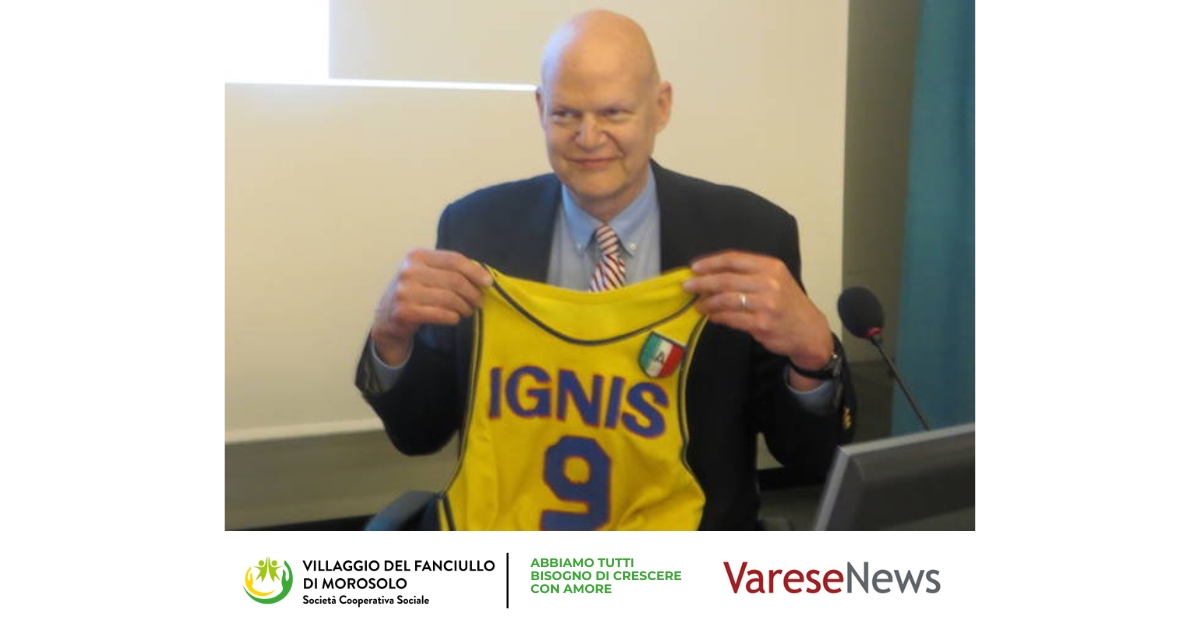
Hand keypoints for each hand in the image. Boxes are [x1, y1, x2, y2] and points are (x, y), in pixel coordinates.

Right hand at [370, 249, 492, 365]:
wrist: (386, 316)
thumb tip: (483, 276)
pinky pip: (441, 314)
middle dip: (472, 293)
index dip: (474, 271)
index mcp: (417, 256)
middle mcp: (409, 270)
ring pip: (450, 298)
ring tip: (467, 311)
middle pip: (455, 280)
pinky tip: (454, 318)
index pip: (454, 260)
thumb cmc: (414, 292)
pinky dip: (453, 317)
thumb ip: (449, 270)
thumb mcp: (426, 273)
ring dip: (464, 307)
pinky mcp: (405, 311)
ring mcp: (405, 291)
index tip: (488, 282)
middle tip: (478, 302)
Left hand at [683, 250, 833, 388]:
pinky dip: (717, 317)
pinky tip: (711, 316)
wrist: (809, 331)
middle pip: (726, 278)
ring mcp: (766, 304)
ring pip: (726, 299)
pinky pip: (731, 318)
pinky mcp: (762, 324)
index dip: (710, 263)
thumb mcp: (776, 279)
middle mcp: (769, 282)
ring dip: (707, 302)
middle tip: (687, 286)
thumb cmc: (787, 303)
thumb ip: (749, 274)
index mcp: (771, 266)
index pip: (734, 259)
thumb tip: (711, 274)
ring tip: (698, 305)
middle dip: (702, 282)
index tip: (694, 267)